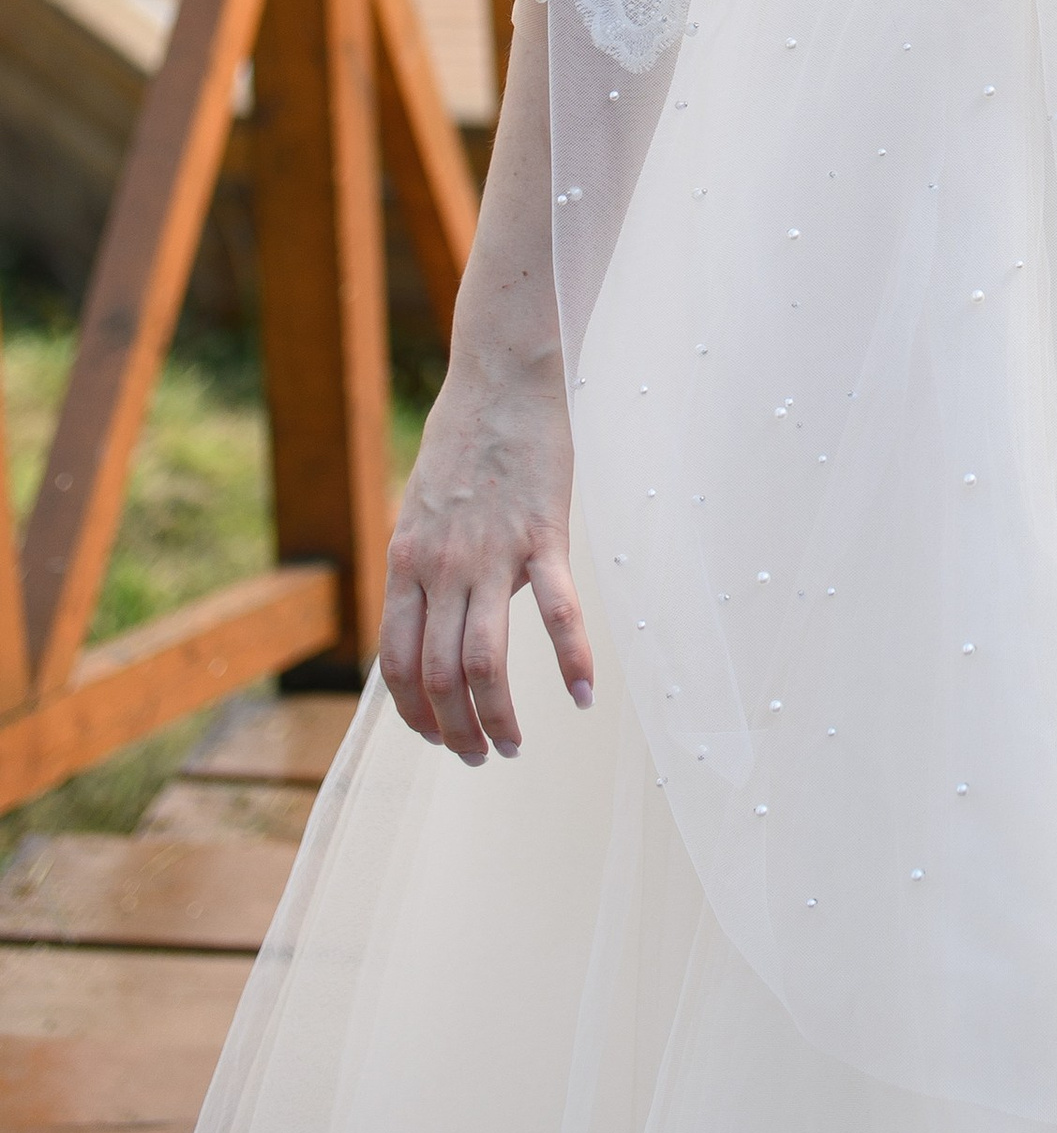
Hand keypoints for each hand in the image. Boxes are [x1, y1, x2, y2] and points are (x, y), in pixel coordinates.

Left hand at [379, 351, 591, 762]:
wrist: (502, 375)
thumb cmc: (467, 437)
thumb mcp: (423, 506)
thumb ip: (427, 562)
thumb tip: (442, 613)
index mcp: (406, 561)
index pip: (397, 664)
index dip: (414, 712)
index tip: (437, 737)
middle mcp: (440, 566)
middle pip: (437, 675)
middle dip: (456, 730)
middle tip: (480, 756)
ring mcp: (489, 553)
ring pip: (483, 661)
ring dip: (496, 716)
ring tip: (513, 745)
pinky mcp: (541, 534)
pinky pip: (555, 611)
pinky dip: (571, 660)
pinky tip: (583, 695)